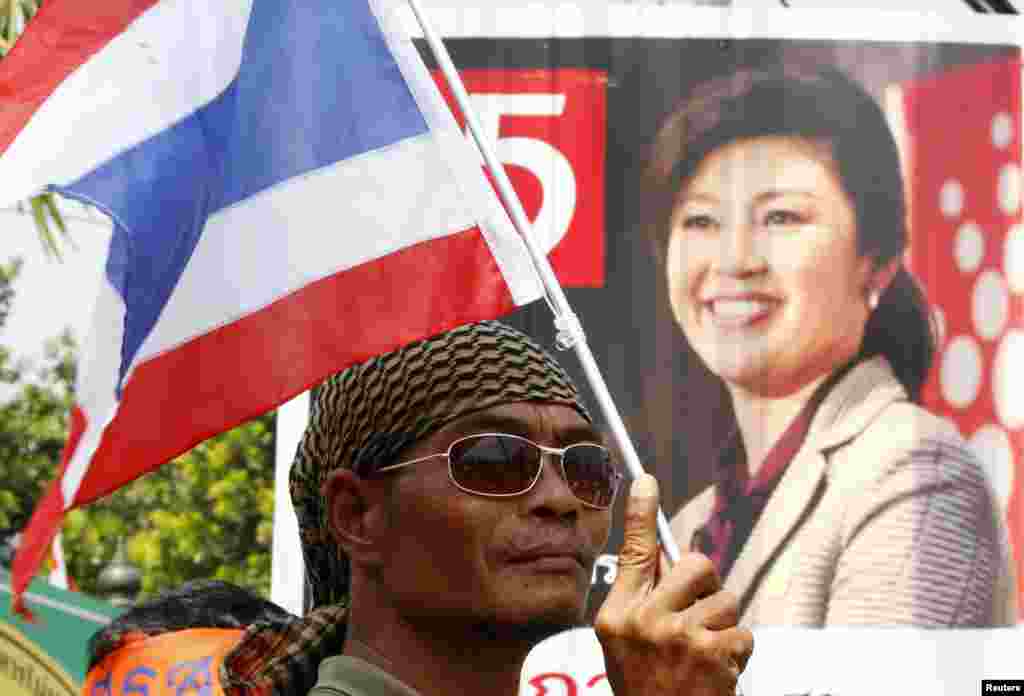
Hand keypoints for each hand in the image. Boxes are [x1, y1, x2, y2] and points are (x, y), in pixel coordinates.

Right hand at [594, 474, 753, 694]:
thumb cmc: (647, 688)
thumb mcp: (626, 644)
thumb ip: (646, 602)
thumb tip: (674, 562)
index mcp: (618, 615)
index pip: (633, 553)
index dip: (642, 514)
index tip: (647, 480)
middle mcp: (644, 621)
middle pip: (698, 566)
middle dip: (709, 586)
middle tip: (700, 616)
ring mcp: (678, 636)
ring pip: (727, 601)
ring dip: (724, 628)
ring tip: (704, 657)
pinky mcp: (712, 654)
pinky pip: (743, 634)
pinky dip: (737, 655)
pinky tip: (718, 674)